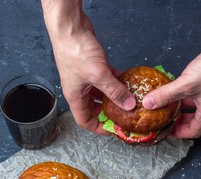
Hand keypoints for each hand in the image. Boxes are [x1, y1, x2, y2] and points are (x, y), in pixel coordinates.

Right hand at [43, 6, 134, 134]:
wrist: (70, 28)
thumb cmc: (75, 51)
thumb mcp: (99, 76)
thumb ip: (114, 91)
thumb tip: (128, 105)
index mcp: (75, 97)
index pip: (85, 120)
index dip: (98, 127)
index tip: (112, 129)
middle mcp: (80, 89)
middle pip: (94, 108)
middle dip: (109, 112)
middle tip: (124, 115)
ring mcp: (86, 77)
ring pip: (102, 93)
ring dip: (115, 95)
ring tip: (130, 99)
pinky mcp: (92, 66)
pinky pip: (106, 78)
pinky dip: (116, 81)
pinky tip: (128, 80)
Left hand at [143, 32, 200, 138]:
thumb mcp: (185, 85)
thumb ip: (165, 95)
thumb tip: (149, 103)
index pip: (194, 131)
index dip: (179, 133)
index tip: (167, 131)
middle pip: (194, 119)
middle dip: (179, 120)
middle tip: (165, 117)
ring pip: (194, 105)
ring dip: (181, 105)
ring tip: (167, 102)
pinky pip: (196, 93)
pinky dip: (185, 93)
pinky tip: (176, 87)